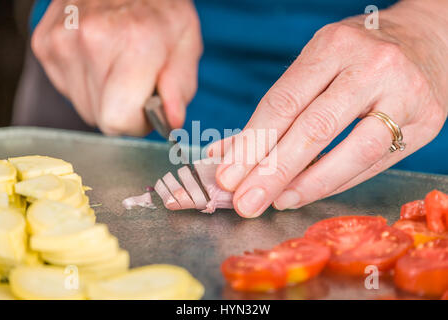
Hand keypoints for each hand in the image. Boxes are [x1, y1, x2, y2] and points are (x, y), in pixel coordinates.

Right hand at [32, 0, 201, 135]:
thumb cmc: (159, 10)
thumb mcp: (186, 42)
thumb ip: (180, 86)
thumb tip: (171, 121)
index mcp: (135, 43)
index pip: (118, 121)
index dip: (137, 123)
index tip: (146, 105)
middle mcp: (92, 40)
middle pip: (101, 119)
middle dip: (123, 110)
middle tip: (135, 81)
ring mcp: (62, 40)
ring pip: (84, 107)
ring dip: (104, 96)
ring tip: (117, 65)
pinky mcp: (44, 43)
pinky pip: (68, 89)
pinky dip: (86, 81)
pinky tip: (99, 58)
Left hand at [209, 0, 447, 217]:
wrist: (426, 39)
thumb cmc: (357, 56)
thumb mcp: (315, 65)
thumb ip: (274, 111)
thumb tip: (225, 154)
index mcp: (334, 46)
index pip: (284, 102)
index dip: (252, 143)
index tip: (227, 176)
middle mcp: (372, 66)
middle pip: (314, 129)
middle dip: (273, 172)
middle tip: (245, 202)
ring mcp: (405, 94)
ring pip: (352, 152)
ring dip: (307, 185)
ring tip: (276, 202)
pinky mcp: (426, 121)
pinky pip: (374, 163)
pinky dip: (336, 182)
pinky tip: (306, 193)